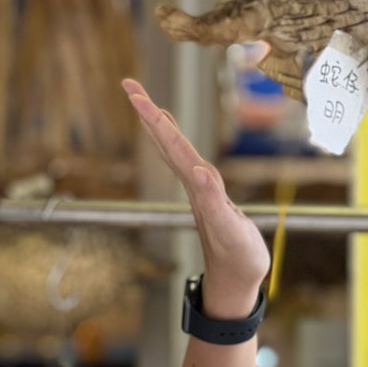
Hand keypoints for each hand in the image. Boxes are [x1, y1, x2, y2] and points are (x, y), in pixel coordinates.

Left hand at [123, 79, 270, 319]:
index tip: (134, 93)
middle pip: (165, 140)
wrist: (235, 281)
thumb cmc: (238, 258)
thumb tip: (199, 171)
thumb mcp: (231, 230)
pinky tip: (174, 135)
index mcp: (197, 185)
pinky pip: (186, 159)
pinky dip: (177, 141)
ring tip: (147, 103)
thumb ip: (215, 202)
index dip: (153, 116)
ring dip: (159, 124)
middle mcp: (192, 183)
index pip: (171, 143)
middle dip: (147, 111)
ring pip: (173, 148)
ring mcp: (197, 189)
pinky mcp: (206, 194)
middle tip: (129, 85)